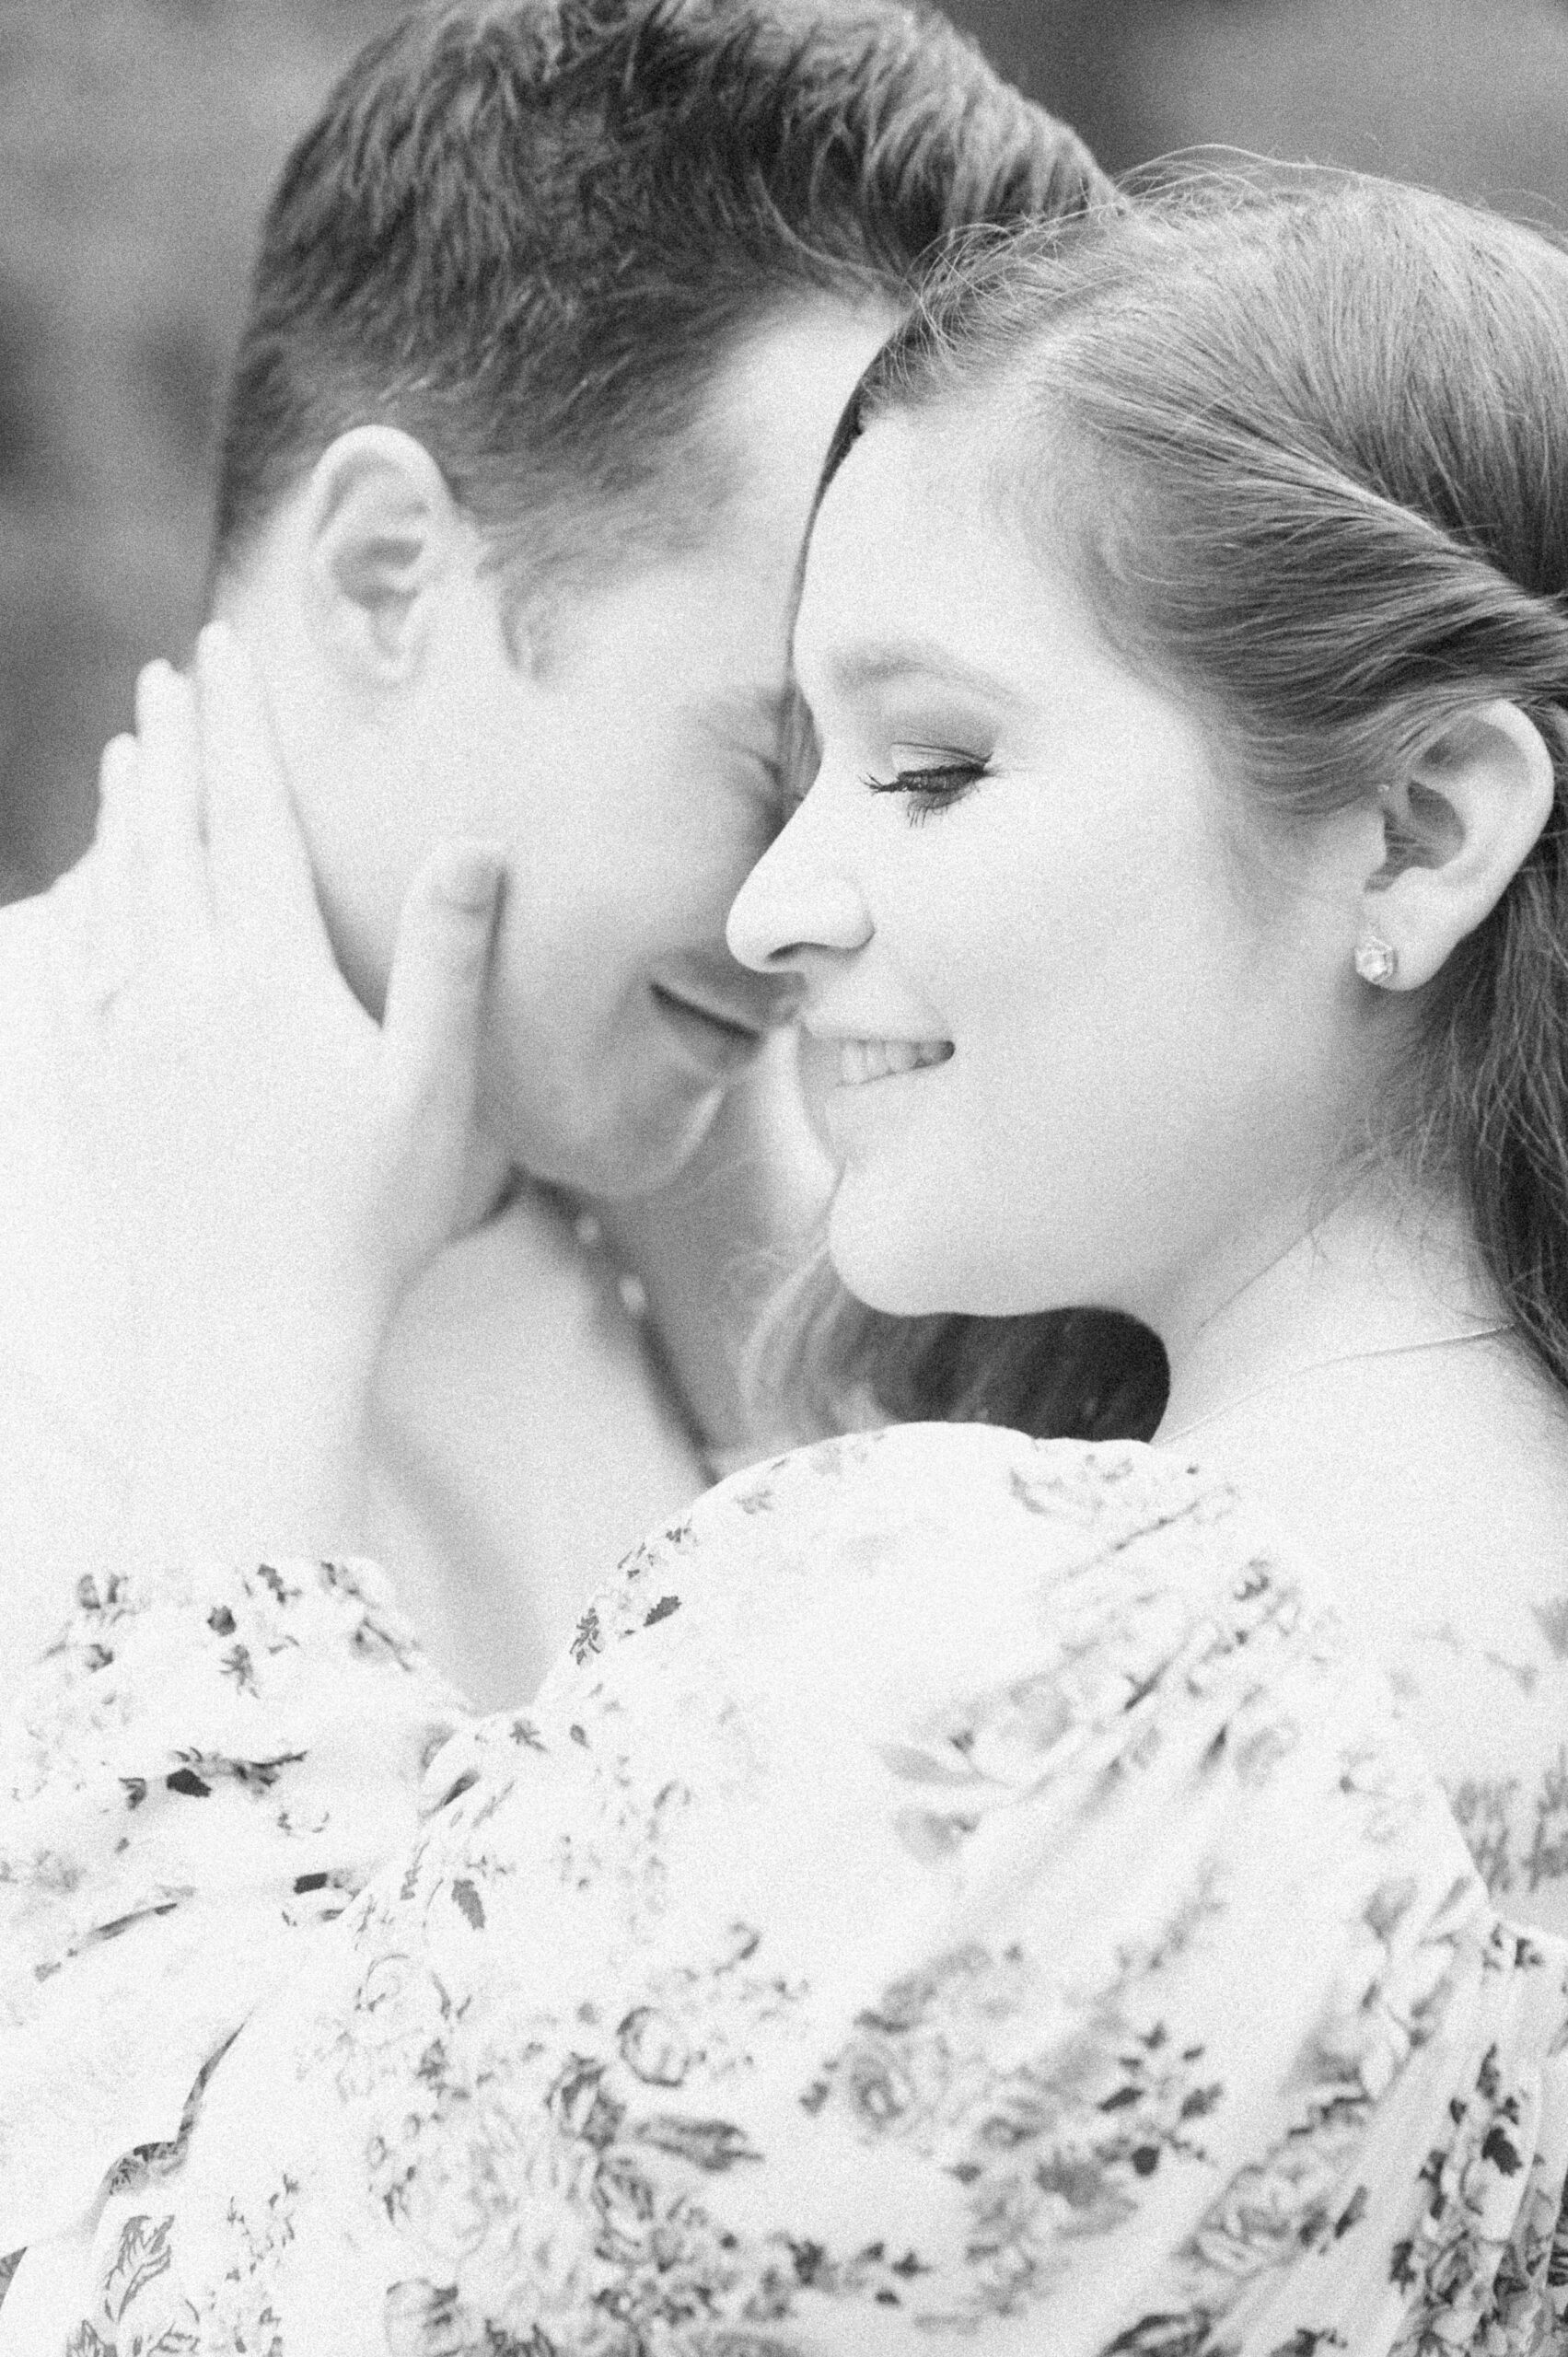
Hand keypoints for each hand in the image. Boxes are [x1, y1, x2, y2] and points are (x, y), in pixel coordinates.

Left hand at [69, 622, 504, 1556]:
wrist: (248, 1334)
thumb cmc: (362, 1221)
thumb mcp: (430, 1091)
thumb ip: (447, 958)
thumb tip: (475, 839)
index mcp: (265, 978)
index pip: (246, 821)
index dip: (236, 729)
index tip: (221, 651)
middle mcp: (180, 991)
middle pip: (168, 838)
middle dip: (170, 746)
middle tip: (167, 674)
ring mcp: (129, 1042)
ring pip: (117, 895)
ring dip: (123, 814)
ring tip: (126, 753)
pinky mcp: (101, 1094)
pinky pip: (81, 973)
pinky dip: (85, 909)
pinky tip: (87, 893)